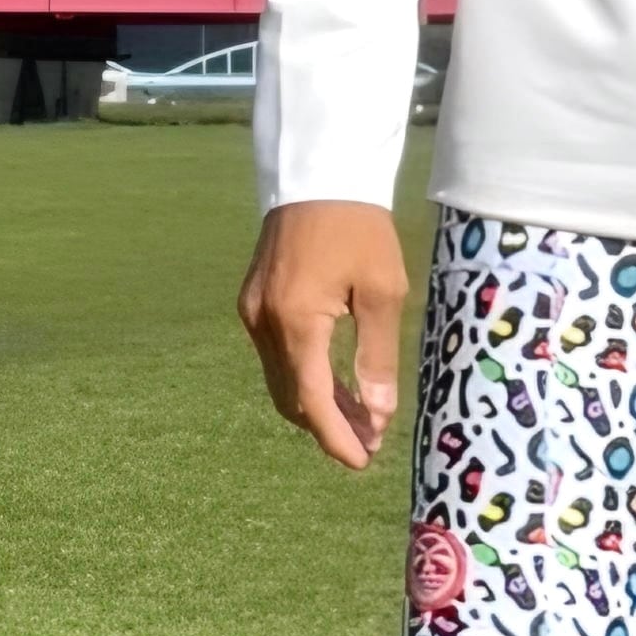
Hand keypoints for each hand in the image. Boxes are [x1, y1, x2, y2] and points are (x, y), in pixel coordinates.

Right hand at [238, 199, 409, 470]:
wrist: (319, 174)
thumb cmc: (359, 227)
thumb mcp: (383, 291)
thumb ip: (378, 356)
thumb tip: (379, 412)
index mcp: (297, 321)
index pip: (312, 400)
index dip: (336, 437)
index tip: (362, 461)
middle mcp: (264, 322)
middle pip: (291, 397)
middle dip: (328, 426)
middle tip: (369, 443)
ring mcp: (252, 312)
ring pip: (281, 380)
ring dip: (316, 404)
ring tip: (358, 418)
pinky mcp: (252, 302)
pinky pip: (275, 356)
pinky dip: (302, 377)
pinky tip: (333, 382)